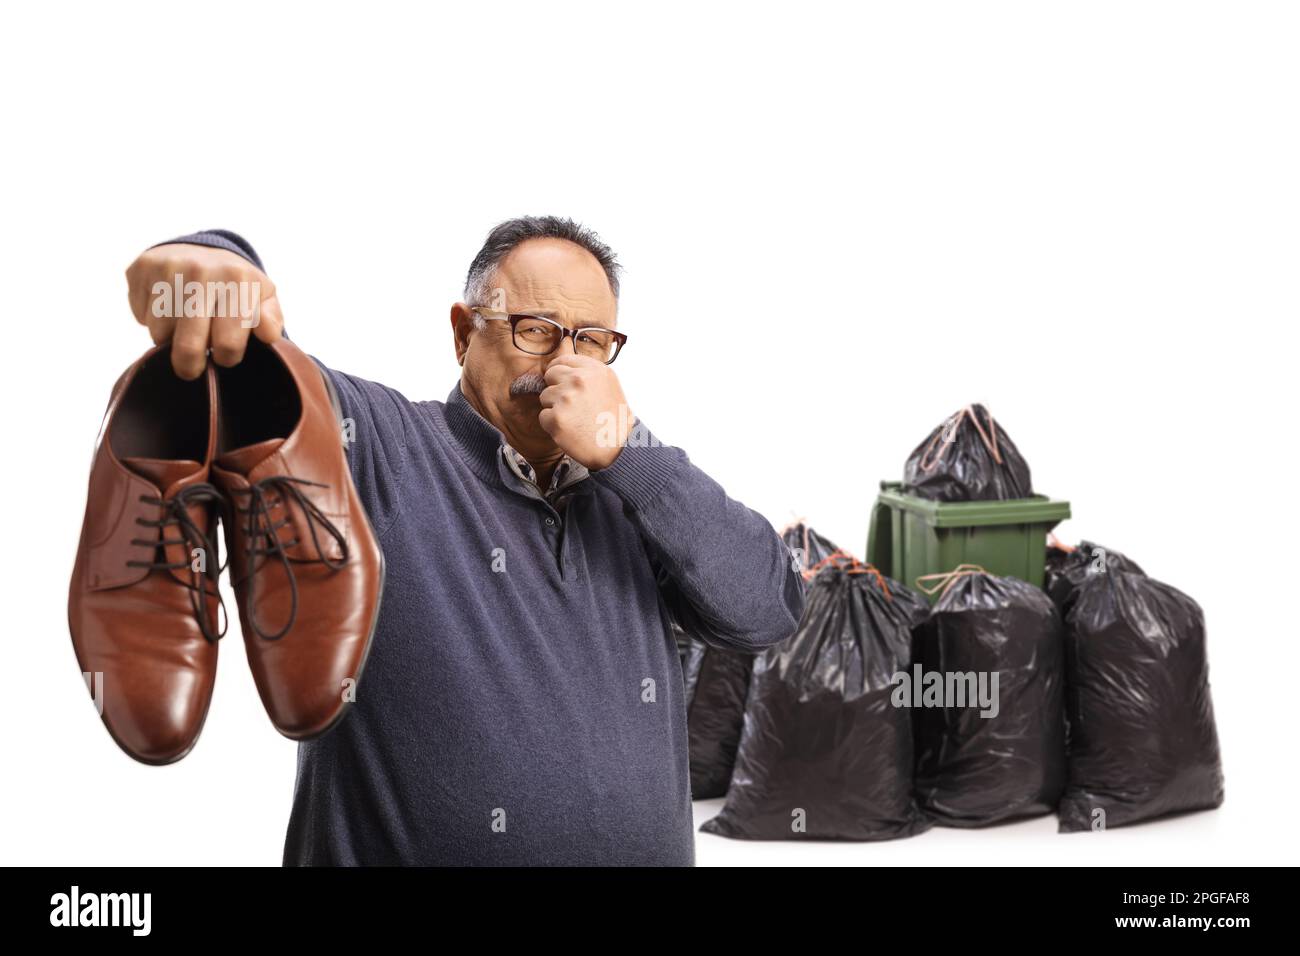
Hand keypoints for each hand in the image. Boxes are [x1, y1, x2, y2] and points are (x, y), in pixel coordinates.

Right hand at [126, 243, 283, 378]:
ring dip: (171, 339)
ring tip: (184, 327)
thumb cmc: (235, 285)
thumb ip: (270, 319)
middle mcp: (200, 270)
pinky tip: (166, 310)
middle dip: (190, 366)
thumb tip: (269, 335)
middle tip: (193, 368)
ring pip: (160, 334)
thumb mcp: (262, 297)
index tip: (225, 357)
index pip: (227, 343)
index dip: (226, 358)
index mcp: (236, 279)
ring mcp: (167, 268)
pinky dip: (151, 321)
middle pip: (188, 345)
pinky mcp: (140, 268)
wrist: (200, 250)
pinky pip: (142, 316)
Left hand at [538, 354, 632, 469]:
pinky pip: (543, 416)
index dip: (560, 372)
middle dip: (556, 388)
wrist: (616, 450)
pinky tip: (569, 430)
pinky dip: (552, 425)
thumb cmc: (613, 420)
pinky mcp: (556, 418)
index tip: (562, 382)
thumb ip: (587, 374)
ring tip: (574, 419)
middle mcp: (580, 380)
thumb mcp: (609, 386)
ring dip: (554, 408)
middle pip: (550, 375)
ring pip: (545, 396)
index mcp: (595, 370)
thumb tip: (561, 367)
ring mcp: (567, 398)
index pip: (562, 360)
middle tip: (571, 405)